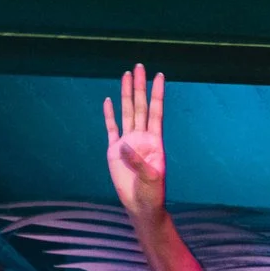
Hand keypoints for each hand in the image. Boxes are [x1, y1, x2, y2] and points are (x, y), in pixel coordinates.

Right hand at [102, 64, 166, 217]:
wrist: (140, 205)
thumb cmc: (151, 193)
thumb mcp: (151, 179)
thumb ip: (140, 163)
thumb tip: (125, 147)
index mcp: (154, 141)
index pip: (155, 111)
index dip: (157, 94)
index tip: (160, 76)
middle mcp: (141, 137)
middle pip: (140, 106)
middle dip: (139, 86)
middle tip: (138, 66)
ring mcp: (128, 142)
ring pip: (127, 112)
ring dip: (126, 94)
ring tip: (126, 75)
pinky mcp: (114, 150)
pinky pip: (111, 128)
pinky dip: (110, 114)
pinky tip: (109, 100)